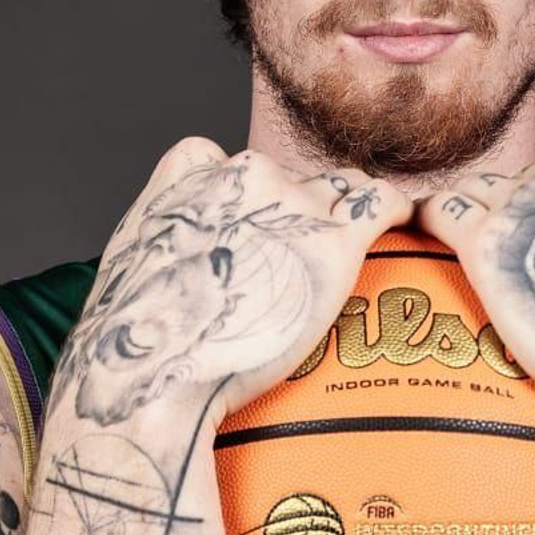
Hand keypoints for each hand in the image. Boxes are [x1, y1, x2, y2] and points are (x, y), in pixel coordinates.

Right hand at [55, 138, 412, 425]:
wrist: (155, 370)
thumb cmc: (136, 341)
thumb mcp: (131, 266)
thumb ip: (164, 243)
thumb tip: (181, 271)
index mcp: (192, 170)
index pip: (232, 164)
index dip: (247, 199)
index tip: (251, 232)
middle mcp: (246, 174)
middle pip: (290, 180)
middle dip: (297, 212)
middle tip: (301, 263)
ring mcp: (293, 206)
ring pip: (340, 189)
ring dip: (346, 217)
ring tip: (357, 248)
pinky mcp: (335, 245)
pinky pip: (382, 206)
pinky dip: (396, 213)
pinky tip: (403, 229)